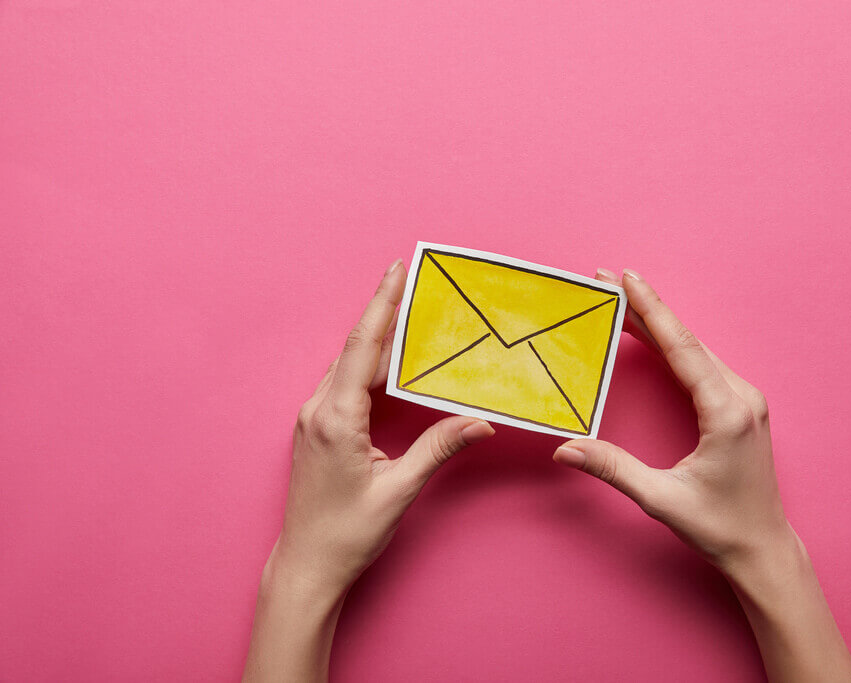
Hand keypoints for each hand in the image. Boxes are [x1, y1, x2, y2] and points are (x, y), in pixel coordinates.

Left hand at [245, 259, 493, 682]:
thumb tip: (479, 421)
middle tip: (414, 286)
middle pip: (355, 351)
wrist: (306, 565)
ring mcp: (311, 420)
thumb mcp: (399, 490)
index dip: (380, 306)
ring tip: (408, 319)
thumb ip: (438, 448)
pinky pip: (343, 386)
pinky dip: (369, 369)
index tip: (395, 271)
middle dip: (385, 316)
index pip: (361, 349)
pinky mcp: (315, 430)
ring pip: (348, 367)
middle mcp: (317, 412)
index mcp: (335, 419)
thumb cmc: (346, 534)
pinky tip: (389, 366)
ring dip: (377, 343)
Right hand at [553, 268, 850, 682]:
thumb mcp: (661, 499)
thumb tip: (566, 448)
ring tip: (620, 301)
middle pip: (686, 340)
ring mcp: (744, 400)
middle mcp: (741, 398)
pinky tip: (650, 335)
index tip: (628, 279)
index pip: (682, 349)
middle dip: (645, 308)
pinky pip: (702, 364)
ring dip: (657, 324)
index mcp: (726, 413)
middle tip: (607, 280)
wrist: (762, 547)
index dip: (652, 311)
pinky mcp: (739, 407)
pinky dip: (672, 345)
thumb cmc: (720, 527)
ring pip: (694, 349)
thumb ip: (613, 469)